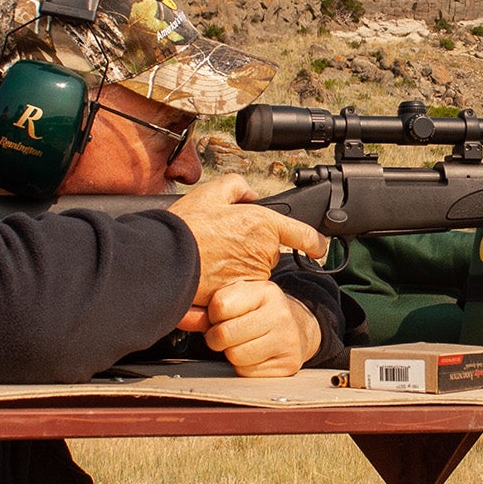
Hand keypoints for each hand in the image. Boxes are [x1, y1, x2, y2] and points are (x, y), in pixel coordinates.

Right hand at [167, 174, 327, 306]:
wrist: (164, 260)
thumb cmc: (186, 228)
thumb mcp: (211, 193)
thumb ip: (237, 187)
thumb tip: (250, 195)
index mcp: (263, 224)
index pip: (304, 235)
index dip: (315, 242)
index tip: (318, 247)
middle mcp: (264, 252)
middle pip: (269, 254)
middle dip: (252, 250)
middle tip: (223, 243)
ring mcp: (253, 277)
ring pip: (255, 273)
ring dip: (240, 269)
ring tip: (211, 259)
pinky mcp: (240, 296)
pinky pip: (241, 291)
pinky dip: (229, 285)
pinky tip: (209, 276)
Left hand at [201, 280, 320, 376]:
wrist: (297, 328)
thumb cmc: (257, 313)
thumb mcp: (238, 301)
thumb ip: (206, 310)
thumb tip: (180, 317)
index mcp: (265, 291)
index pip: (220, 305)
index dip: (213, 315)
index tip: (222, 316)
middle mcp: (280, 313)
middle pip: (225, 334)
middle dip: (217, 338)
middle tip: (227, 334)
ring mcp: (287, 340)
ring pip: (235, 356)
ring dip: (231, 354)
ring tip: (242, 343)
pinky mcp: (288, 364)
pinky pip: (247, 372)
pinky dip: (244, 367)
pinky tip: (255, 355)